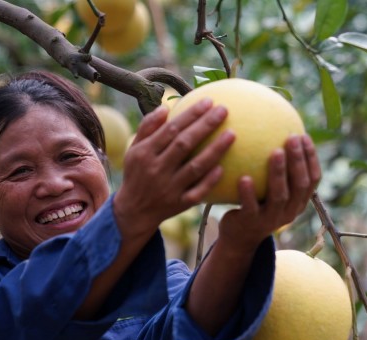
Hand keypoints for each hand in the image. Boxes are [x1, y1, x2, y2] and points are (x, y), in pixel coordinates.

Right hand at [112, 99, 234, 233]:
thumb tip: (165, 107)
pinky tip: (223, 168)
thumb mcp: (134, 150)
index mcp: (145, 153)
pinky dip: (210, 180)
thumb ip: (147, 128)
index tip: (209, 101)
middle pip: (184, 144)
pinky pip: (198, 191)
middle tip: (224, 110)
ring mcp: (170, 188)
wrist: (134, 211)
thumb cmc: (137, 174)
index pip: (171, 129)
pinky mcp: (180, 204)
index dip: (190, 114)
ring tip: (232, 134)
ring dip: (215, 150)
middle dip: (205, 125)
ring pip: (195, 167)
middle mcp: (157, 169)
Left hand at [217, 134, 321, 252]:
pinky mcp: (252, 223)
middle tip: (291, 138)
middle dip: (298, 160)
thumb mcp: (271, 189)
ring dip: (278, 173)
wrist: (240, 236)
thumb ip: (278, 169)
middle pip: (299, 185)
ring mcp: (271, 219)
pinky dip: (249, 193)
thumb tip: (276, 130)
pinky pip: (251, 207)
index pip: (313, 179)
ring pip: (280, 196)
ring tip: (275, 152)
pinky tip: (244, 177)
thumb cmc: (256, 204)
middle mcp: (290, 212)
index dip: (311, 158)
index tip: (304, 136)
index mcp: (299, 202)